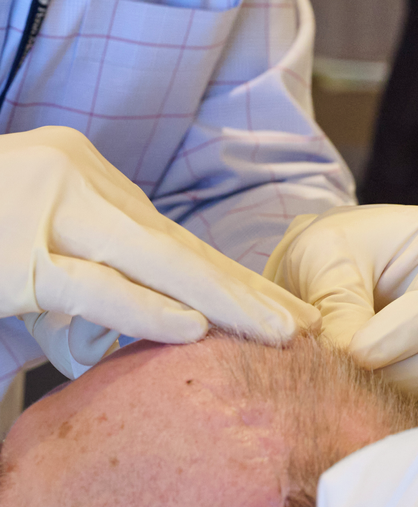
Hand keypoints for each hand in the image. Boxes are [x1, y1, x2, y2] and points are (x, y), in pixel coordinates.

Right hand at [1, 126, 318, 376]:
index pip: (170, 234)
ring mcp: (50, 210)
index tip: (276, 306)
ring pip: (153, 258)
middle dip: (243, 287)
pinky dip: (144, 306)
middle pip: (177, 243)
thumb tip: (120, 325)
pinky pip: (91, 283)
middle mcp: (77, 180)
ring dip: (220, 299)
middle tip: (301, 324)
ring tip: (274, 331)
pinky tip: (192, 327)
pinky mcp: (18, 252)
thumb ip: (77, 267)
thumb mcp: (26, 238)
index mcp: (84, 175)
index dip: (225, 273)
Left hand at [264, 203, 417, 414]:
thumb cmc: (346, 249)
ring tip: (363, 384)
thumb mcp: (328, 255)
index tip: (356, 351)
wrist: (351, 271)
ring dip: (413, 400)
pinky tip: (381, 398)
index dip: (409, 329)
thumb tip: (346, 360)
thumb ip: (340, 304)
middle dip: (414, 373)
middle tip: (356, 374)